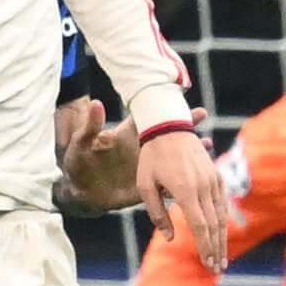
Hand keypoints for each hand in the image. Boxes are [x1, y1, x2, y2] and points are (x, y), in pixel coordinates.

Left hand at [58, 98, 209, 213]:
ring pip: (171, 157)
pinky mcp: (148, 186)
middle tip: (200, 113)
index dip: (162, 108)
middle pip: (165, 134)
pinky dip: (183, 177)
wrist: (80, 189)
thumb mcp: (80, 144)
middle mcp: (140, 148)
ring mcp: (146, 167)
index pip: (147, 117)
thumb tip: (96, 103)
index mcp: (126, 135)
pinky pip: (170, 181)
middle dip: (183, 125)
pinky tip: (197, 174)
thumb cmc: (78, 164)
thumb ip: (90, 126)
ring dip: (188, 150)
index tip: (174, 97)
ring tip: (208, 143)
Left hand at [135, 128, 229, 271]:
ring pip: (221, 215)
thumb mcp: (146, 186)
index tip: (207, 264)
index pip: (200, 226)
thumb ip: (157, 214)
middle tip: (217, 269)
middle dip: (216, 249)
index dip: (205, 247)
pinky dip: (223, 221)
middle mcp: (204, 187)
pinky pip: (222, 202)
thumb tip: (169, 238)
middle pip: (214, 225)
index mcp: (186, 191)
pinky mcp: (215, 175)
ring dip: (222, 238)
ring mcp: (213, 180)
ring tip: (221, 257)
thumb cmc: (151, 157)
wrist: (168, 126)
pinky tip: (222, 234)